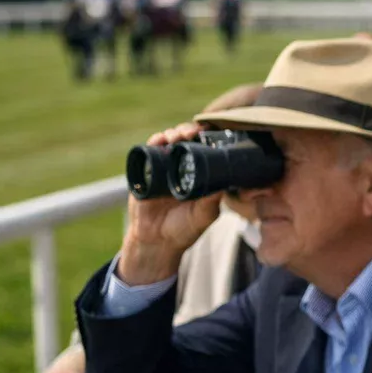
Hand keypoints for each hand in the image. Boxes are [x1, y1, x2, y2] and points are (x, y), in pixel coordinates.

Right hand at [119, 123, 221, 284]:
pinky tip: (158, 140)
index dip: (207, 138)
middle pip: (186, 141)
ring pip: (168, 142)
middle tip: (193, 133)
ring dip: (172, 134)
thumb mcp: (203, 216)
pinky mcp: (146, 172)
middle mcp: (182, 168)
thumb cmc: (184, 229)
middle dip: (189, 132)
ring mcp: (163, 168)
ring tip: (177, 137)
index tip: (211, 133)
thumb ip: (211, 202)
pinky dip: (153, 143)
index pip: (205, 149)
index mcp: (200, 174)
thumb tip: (225, 186)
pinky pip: (148, 152)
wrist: (156, 241)